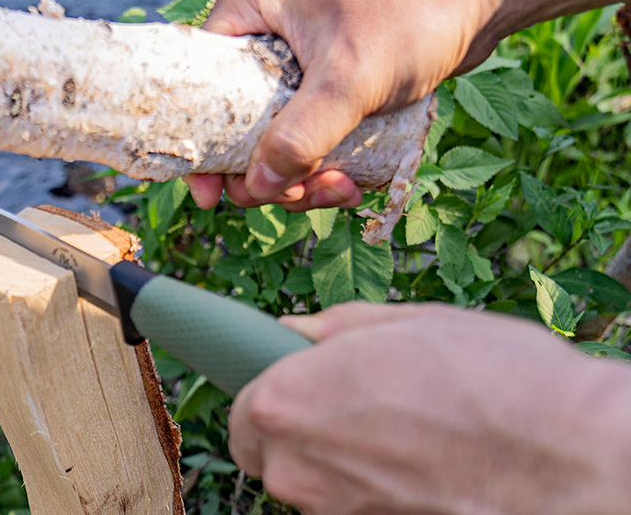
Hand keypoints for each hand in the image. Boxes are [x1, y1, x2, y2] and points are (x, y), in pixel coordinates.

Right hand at [186, 0, 500, 210]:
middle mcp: (264, 27)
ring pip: (274, 135)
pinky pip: (308, 132)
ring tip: (340, 189)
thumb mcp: (350, 79)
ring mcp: (294, 54)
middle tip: (297, 196)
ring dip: (300, 176)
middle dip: (266, 171)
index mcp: (249, 5)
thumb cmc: (414, 11)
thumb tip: (255, 187)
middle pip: (236, 121)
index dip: (200, 144)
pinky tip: (351, 181)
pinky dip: (323, 163)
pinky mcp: (325, 75)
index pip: (199, 83)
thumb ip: (300, 137)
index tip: (209, 195)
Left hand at [229, 302, 630, 513]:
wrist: (576, 457)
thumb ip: (334, 330)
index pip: (243, 410)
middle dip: (295, 430)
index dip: (268, 395)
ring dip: (336, 460)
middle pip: (270, 454)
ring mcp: (336, 514)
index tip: (296, 385)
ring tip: (402, 431)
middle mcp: (299, 469)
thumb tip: (294, 333)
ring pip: (312, 485)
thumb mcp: (407, 323)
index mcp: (289, 402)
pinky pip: (351, 508)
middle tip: (350, 404)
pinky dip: (371, 489)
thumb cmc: (494, 377)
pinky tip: (420, 463)